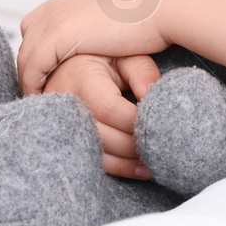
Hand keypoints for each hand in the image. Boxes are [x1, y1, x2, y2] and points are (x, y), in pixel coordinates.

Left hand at [17, 0, 170, 95]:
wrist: (162, 6)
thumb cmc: (153, 13)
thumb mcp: (121, 17)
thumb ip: (105, 26)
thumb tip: (110, 39)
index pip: (40, 22)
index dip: (41, 48)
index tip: (48, 71)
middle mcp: (60, 4)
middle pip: (29, 38)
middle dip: (31, 63)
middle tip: (40, 88)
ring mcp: (56, 18)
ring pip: (27, 54)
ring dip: (29, 78)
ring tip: (40, 98)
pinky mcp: (58, 35)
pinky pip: (33, 66)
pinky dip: (33, 83)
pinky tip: (43, 97)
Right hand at [41, 53, 163, 178]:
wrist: (72, 67)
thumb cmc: (106, 59)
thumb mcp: (125, 56)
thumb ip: (141, 72)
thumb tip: (152, 95)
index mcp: (82, 79)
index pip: (109, 108)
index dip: (136, 121)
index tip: (160, 124)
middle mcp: (68, 105)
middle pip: (102, 136)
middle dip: (134, 145)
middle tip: (162, 146)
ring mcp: (63, 126)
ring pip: (96, 153)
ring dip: (128, 163)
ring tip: (155, 163)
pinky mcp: (68, 140)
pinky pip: (91, 161)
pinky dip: (117, 168)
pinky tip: (140, 169)